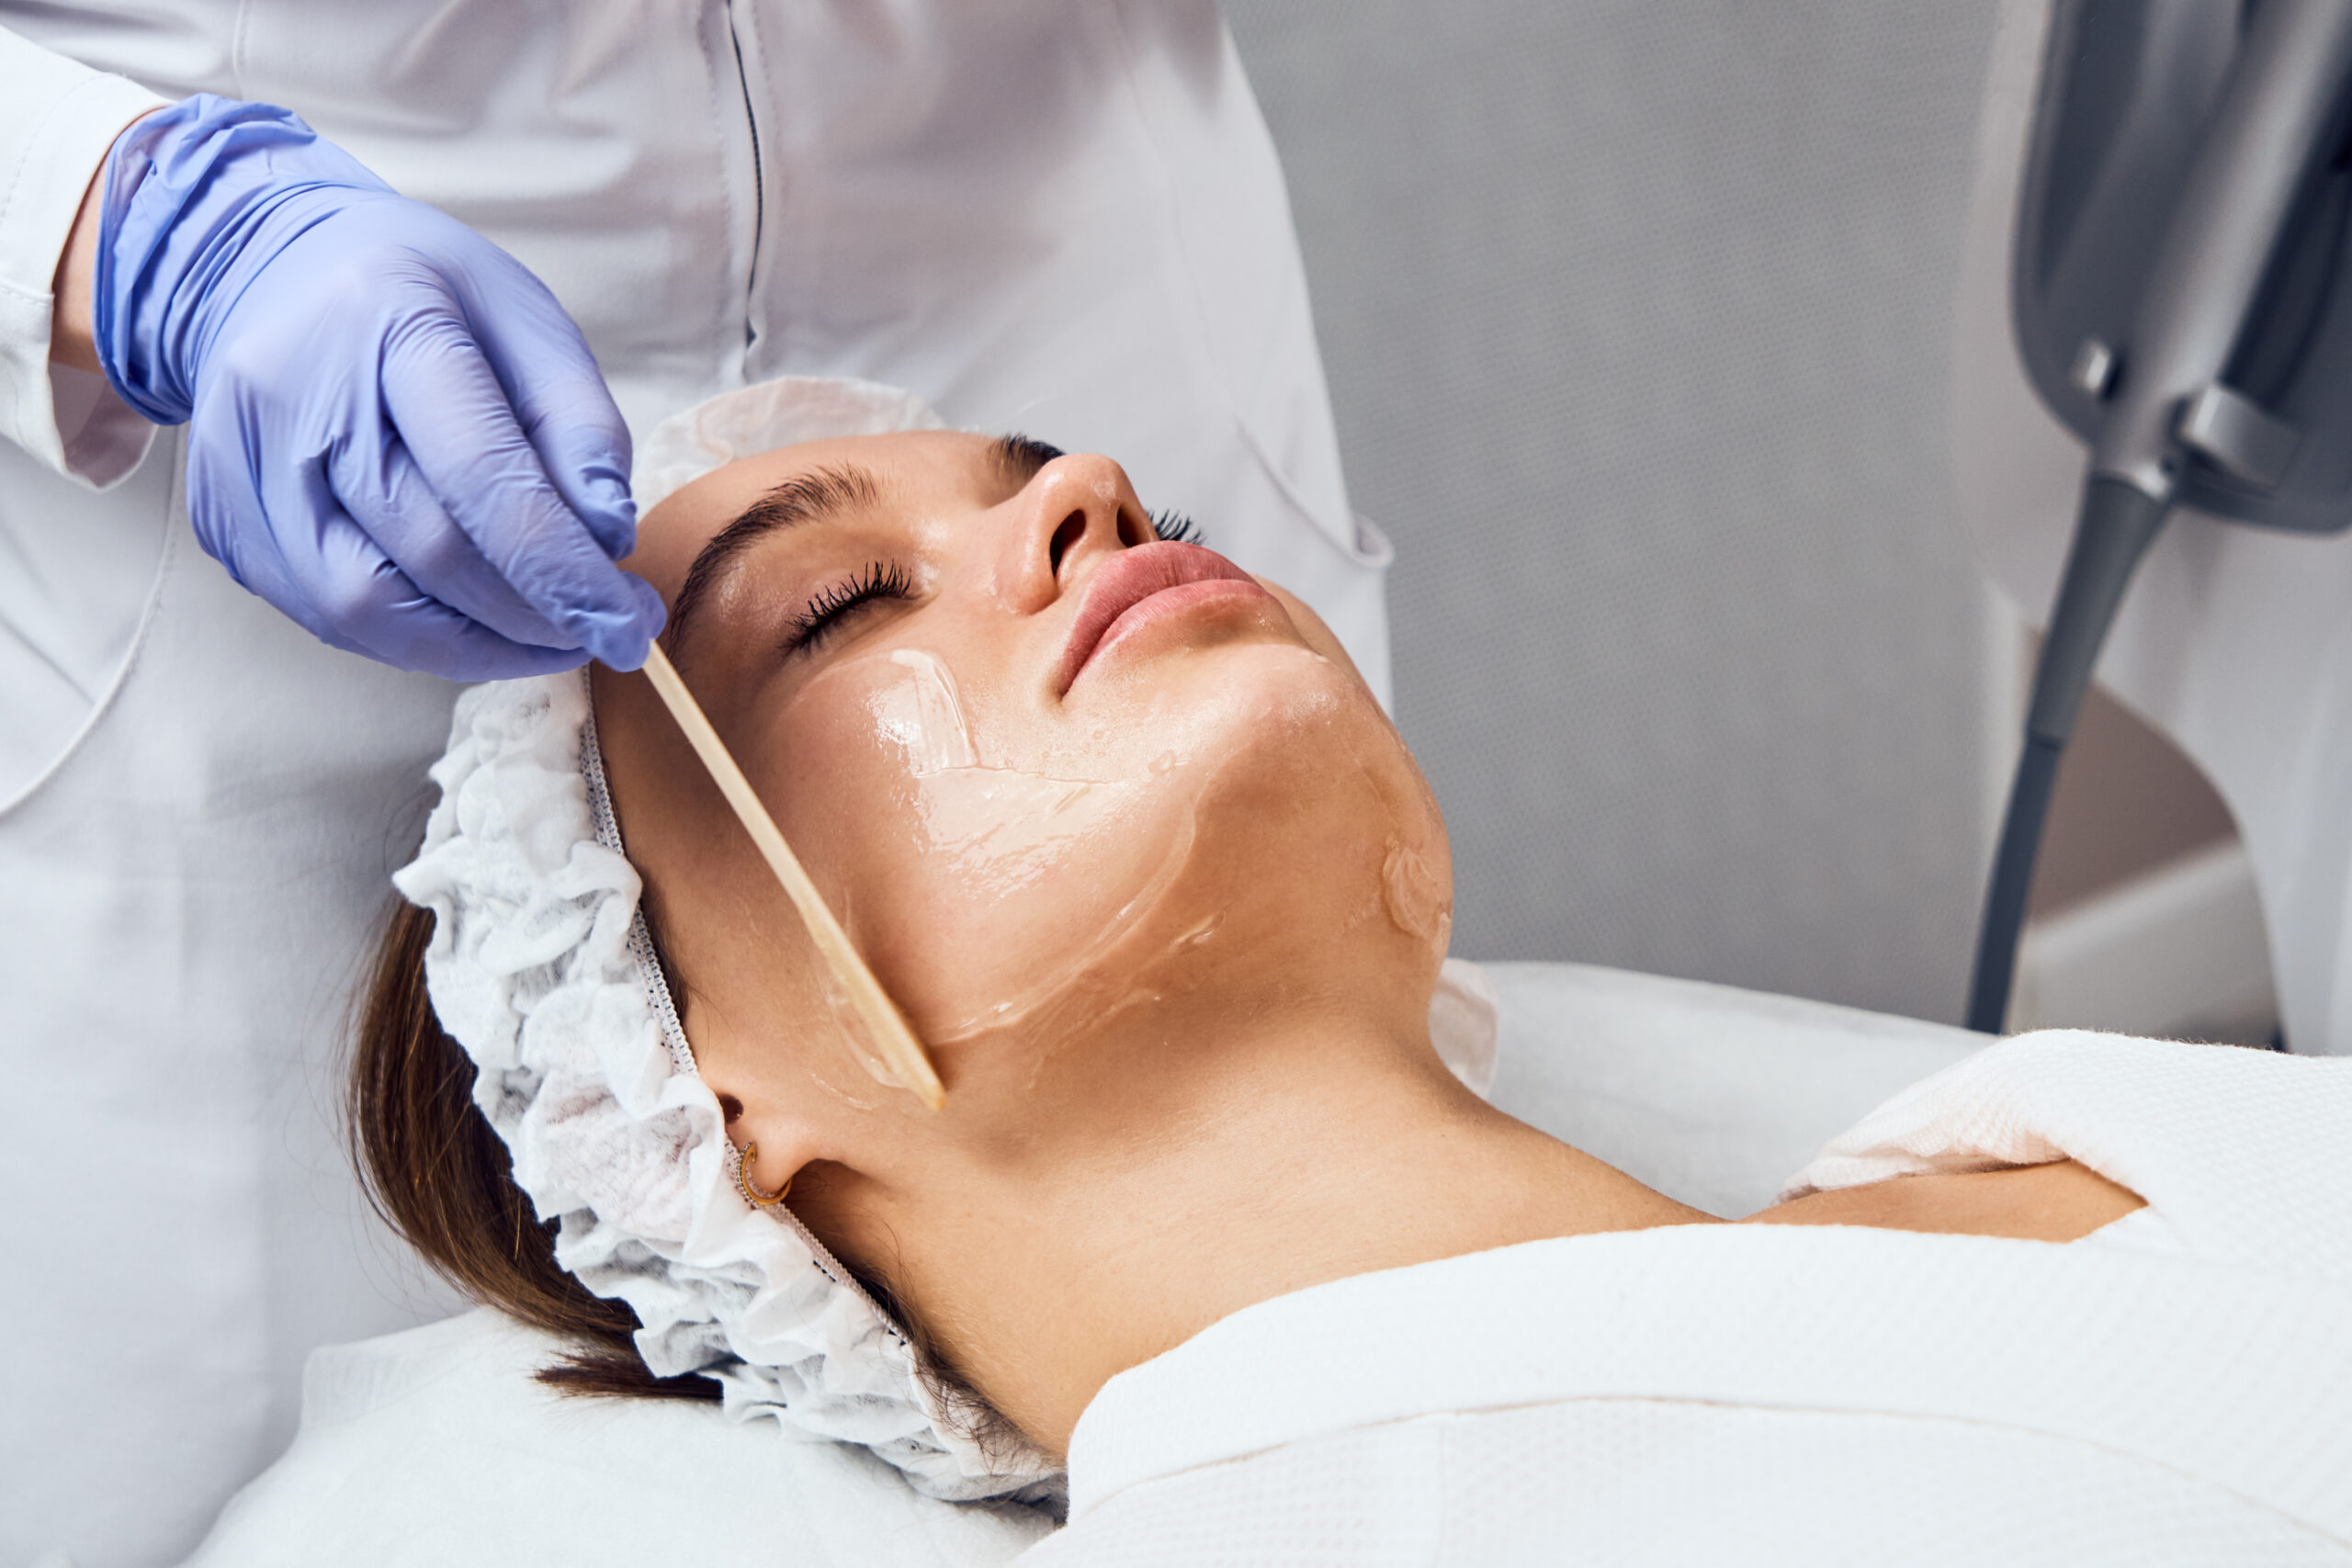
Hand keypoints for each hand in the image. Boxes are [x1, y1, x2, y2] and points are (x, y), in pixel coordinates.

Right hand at [88, 95, 662, 678]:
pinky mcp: (224, 523)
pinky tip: (473, 620)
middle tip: (608, 631)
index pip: (481, 475)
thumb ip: (580, 423)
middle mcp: (289, 396)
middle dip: (533, 615)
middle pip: (427, 552)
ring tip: (547, 635)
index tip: (629, 627)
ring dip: (477, 646)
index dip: (562, 572)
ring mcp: (239, 467)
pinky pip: (328, 617)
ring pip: (366, 607)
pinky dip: (417, 639)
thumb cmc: (423, 298)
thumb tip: (608, 540)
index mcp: (382, 320)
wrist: (267, 270)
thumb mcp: (526, 318)